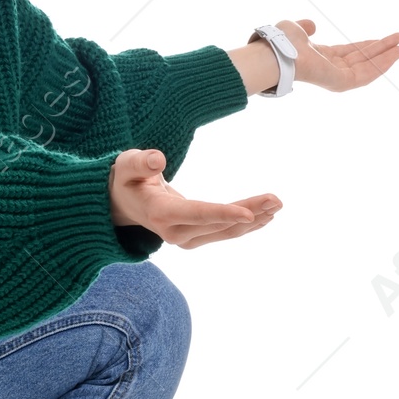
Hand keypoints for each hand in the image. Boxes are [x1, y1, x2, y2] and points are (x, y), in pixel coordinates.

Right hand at [108, 149, 281, 250]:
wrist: (122, 204)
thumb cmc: (126, 179)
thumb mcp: (126, 165)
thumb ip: (139, 162)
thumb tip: (157, 159)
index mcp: (160, 213)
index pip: (196, 214)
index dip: (223, 214)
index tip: (249, 214)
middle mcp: (174, 233)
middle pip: (218, 223)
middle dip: (249, 212)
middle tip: (276, 200)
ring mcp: (185, 239)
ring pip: (225, 231)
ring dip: (254, 219)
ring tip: (277, 205)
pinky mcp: (194, 238)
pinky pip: (224, 232)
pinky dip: (246, 224)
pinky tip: (266, 216)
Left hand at [285, 18, 398, 91]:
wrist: (278, 53)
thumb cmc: (283, 42)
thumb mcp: (296, 28)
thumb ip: (306, 27)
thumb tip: (312, 25)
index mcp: (322, 58)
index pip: (350, 52)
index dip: (367, 45)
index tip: (383, 39)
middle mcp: (331, 69)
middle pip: (363, 60)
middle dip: (382, 50)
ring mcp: (337, 78)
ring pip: (368, 67)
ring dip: (387, 57)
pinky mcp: (342, 83)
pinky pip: (367, 74)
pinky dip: (382, 64)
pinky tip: (395, 54)